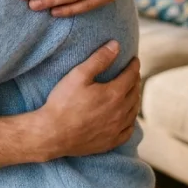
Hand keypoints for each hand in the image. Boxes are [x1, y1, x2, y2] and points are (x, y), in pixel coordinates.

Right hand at [25, 41, 141, 161]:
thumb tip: (116, 45)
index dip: (134, 65)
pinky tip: (127, 117)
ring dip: (135, 99)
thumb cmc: (63, 103)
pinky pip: (129, 130)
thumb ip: (99, 59)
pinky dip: (131, 120)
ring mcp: (116, 128)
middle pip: (135, 92)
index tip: (134, 60)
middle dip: (135, 81)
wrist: (52, 133)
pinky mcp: (111, 141)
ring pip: (134, 111)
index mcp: (114, 94)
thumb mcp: (78, 75)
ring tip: (132, 92)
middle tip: (133, 74)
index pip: (131, 75)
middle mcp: (120, 112)